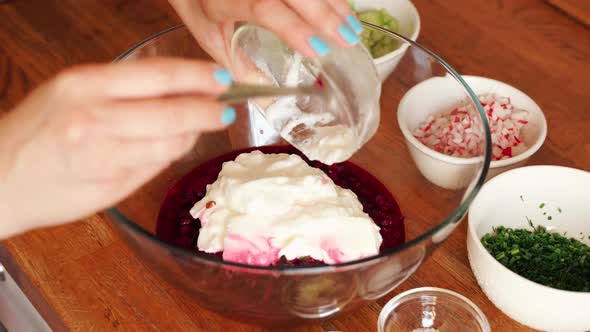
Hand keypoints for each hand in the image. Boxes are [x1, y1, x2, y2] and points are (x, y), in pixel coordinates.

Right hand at [0, 58, 235, 237]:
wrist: (0, 179)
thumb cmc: (38, 132)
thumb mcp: (72, 93)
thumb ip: (126, 91)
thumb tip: (183, 90)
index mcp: (84, 84)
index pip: (159, 75)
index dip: (198, 76)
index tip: (222, 78)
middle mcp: (94, 118)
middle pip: (174, 112)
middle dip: (209, 110)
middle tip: (227, 108)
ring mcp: (104, 155)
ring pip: (172, 142)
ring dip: (193, 134)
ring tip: (198, 127)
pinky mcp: (112, 185)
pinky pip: (159, 165)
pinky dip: (172, 154)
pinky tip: (171, 147)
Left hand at [168, 0, 363, 67]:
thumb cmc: (200, 5)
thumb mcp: (211, 39)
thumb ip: (238, 67)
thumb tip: (267, 102)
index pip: (266, 8)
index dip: (295, 28)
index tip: (319, 50)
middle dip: (326, 16)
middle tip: (349, 40)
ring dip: (334, 4)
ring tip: (353, 28)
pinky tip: (344, 10)